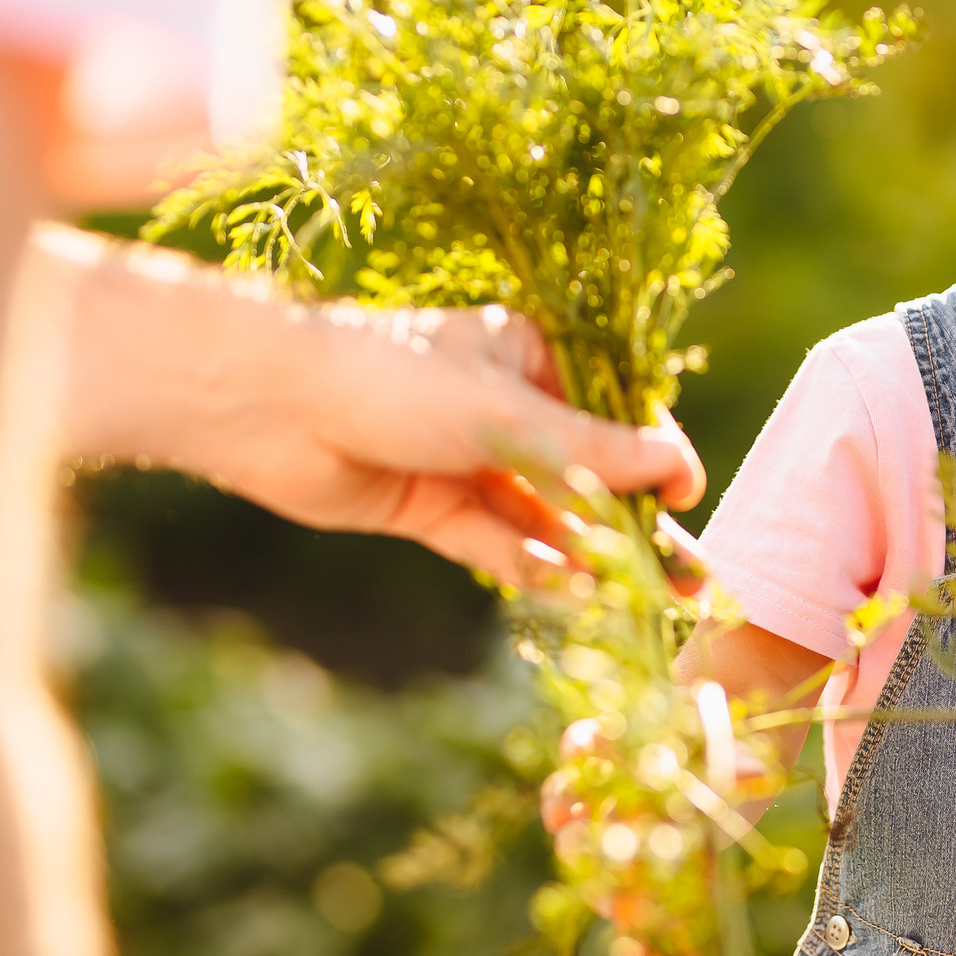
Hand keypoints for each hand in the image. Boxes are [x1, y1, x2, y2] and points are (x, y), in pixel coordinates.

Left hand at [207, 301, 708, 582]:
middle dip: (633, 526)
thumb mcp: (508, 414)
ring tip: (635, 599)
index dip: (654, 461)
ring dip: (586, 555)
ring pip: (544, 515)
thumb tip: (679, 470)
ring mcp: (468, 460)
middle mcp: (506, 407)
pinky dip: (530, 565)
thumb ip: (594, 451)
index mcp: (531, 356)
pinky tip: (568, 589)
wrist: (267, 407)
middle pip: (586, 474)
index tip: (683, 501)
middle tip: (687, 579)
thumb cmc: (394, 379)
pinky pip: (496, 541)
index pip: (614, 415)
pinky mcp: (432, 507)